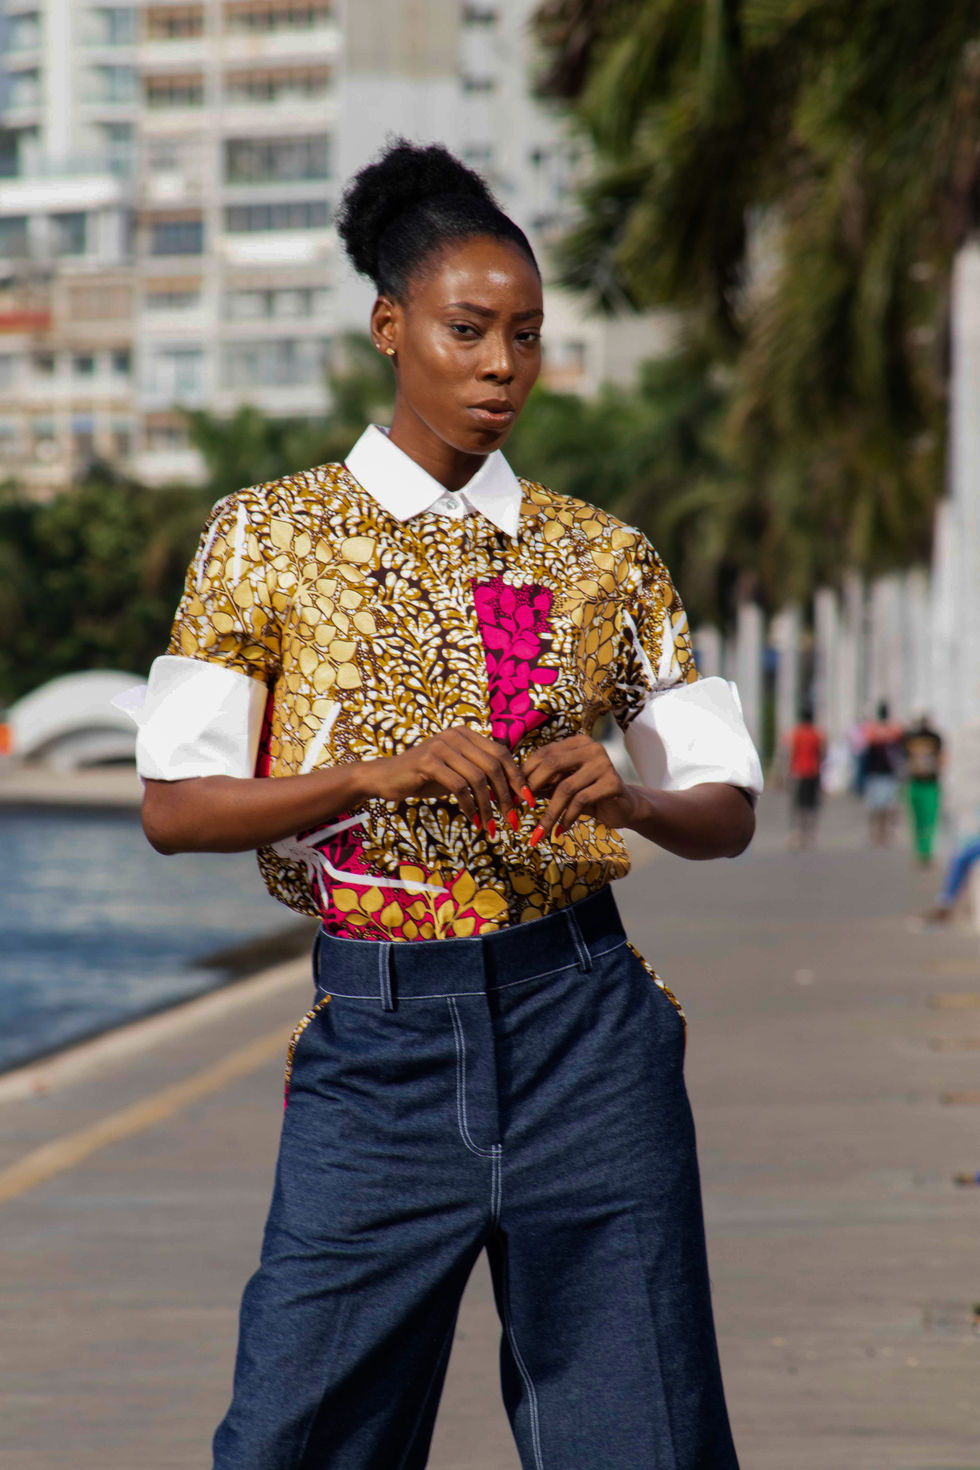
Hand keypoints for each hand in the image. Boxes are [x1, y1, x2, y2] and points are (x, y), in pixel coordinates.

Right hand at [370, 726, 527, 833]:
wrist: (386, 778)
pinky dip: (469, 806)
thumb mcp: (457, 772)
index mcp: (466, 734)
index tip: (527, 800)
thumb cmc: (425, 778)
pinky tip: (472, 819)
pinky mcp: (428, 762)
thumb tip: (513, 792)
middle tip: (511, 819)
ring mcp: (441, 746)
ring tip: (490, 825)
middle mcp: (456, 735)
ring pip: (478, 777)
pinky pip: (459, 786)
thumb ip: (481, 775)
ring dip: (488, 805)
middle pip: (494, 765)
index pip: (502, 753)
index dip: (517, 777)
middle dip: (507, 795)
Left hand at [520, 733, 637, 841]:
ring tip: (540, 830)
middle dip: (533, 787)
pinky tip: (560, 830)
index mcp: (577, 743)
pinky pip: (581, 800)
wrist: (623, 807)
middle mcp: (592, 748)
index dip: (527, 773)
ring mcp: (604, 764)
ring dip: (550, 812)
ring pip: (566, 787)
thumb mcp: (564, 786)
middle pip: (552, 764)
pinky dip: (567, 817)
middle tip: (523, 806)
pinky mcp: (613, 783)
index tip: (515, 794)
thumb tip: (516, 791)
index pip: (545, 753)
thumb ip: (545, 784)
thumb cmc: (590, 795)